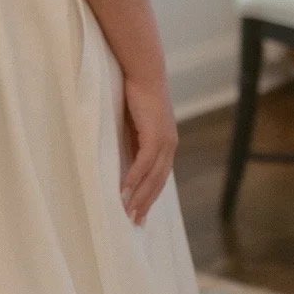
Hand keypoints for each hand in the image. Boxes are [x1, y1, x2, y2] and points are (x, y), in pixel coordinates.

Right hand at [121, 75, 176, 224]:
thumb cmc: (136, 93)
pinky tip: (124, 190)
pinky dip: (135, 177)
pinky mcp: (155, 134)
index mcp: (166, 143)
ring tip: (128, 212)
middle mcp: (169, 145)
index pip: (159, 177)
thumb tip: (124, 158)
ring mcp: (164, 140)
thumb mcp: (134, 123)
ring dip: (140, 196)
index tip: (140, 212)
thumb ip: (133, 141)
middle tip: (135, 222)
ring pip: (153, 176)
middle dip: (146, 203)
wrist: (144, 71)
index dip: (150, 196)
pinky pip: (144, 162)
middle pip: (158, 182)